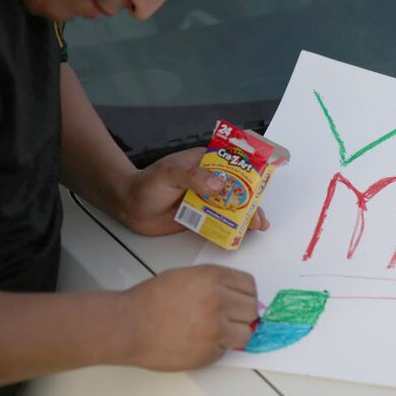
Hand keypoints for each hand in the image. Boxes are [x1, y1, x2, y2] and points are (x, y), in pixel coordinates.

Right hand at [118, 265, 258, 370]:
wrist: (128, 325)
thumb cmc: (151, 299)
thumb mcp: (187, 276)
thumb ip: (214, 282)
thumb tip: (235, 294)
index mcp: (214, 277)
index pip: (250, 286)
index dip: (245, 295)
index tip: (239, 301)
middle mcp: (219, 300)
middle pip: (252, 309)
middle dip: (243, 314)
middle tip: (228, 318)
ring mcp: (216, 328)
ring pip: (246, 332)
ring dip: (235, 333)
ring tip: (215, 332)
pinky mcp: (209, 351)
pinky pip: (227, 350)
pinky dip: (218, 348)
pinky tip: (199, 341)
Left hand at [121, 147, 269, 235]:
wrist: (130, 208)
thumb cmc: (147, 184)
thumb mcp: (169, 173)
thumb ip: (193, 176)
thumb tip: (219, 186)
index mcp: (206, 162)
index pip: (233, 162)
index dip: (251, 169)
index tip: (265, 177)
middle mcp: (211, 180)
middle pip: (239, 188)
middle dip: (253, 199)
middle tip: (259, 212)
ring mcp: (208, 199)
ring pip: (234, 206)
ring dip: (247, 215)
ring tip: (257, 225)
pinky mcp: (203, 216)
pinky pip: (222, 221)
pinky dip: (234, 227)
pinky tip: (243, 234)